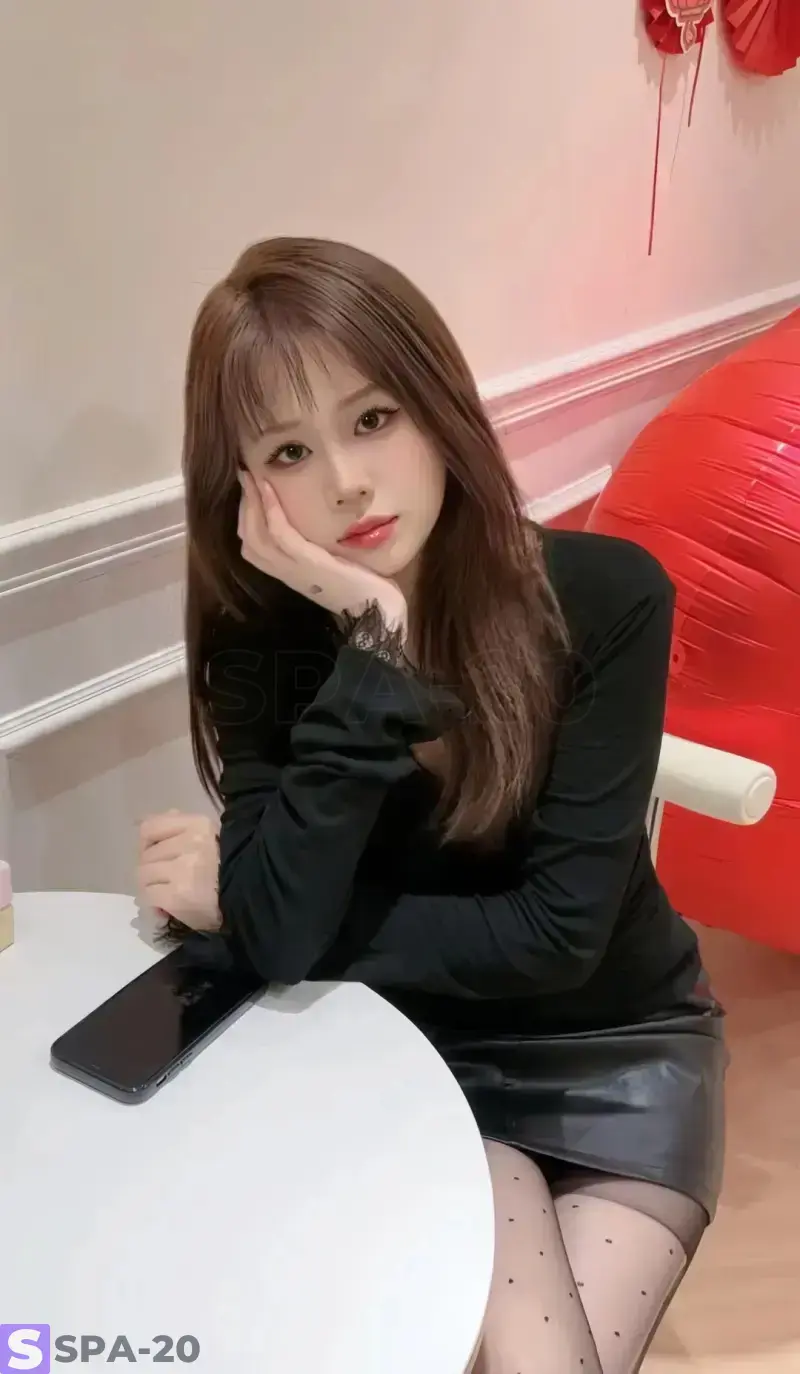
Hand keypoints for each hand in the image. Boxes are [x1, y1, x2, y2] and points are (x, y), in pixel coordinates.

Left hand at [137, 810, 221, 931]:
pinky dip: (153, 902)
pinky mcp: (177, 895)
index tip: (155, 855)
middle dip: (151, 869)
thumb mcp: (209, 838)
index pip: (151, 828)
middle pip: (146, 855)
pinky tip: (166, 906)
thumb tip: (142, 821)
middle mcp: (191, 842)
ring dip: (151, 886)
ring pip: (143, 874)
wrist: (246, 902)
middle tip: (165, 880)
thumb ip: (179, 827)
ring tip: (166, 893)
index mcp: (199, 824)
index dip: (146, 843)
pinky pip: (148, 894)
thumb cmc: (226, 870)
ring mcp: (183, 869)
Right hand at [238, 472, 406, 634]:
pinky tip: (268, 489)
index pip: (253, 546)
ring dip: (250, 504)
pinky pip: (281, 535)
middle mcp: (286, 573)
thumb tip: (317, 523)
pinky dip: (271, 511)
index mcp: (290, 573)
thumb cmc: (363, 587)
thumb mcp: (333, 565)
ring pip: (256, 536)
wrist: (378, 612)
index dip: (245, 518)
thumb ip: (319, 551)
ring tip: (251, 478)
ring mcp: (296, 570)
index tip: (248, 490)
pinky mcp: (310, 563)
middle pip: (248, 539)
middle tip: (244, 476)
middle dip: (243, 506)